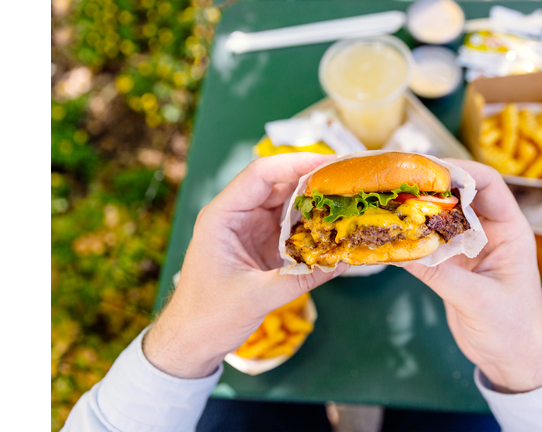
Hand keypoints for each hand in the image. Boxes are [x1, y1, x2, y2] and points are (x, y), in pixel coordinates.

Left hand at [143, 153, 346, 377]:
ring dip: (316, 201)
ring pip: (288, 202)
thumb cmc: (208, 317)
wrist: (191, 341)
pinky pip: (291, 225)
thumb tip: (342, 262)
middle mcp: (236, 215)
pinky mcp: (262, 244)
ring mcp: (250, 228)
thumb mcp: (255, 297)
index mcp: (222, 216)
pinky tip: (336, 227)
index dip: (296, 163)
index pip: (261, 174)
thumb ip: (300, 278)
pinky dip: (312, 224)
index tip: (330, 163)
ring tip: (349, 198)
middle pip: (279, 183)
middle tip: (350, 178)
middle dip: (314, 178)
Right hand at [405, 159, 541, 392]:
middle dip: (431, 186)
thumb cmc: (514, 330)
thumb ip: (441, 275)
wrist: (515, 362)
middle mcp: (491, 233)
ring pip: (442, 217)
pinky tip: (390, 234)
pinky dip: (412, 237)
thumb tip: (400, 252)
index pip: (489, 184)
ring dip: (418, 210)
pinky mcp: (454, 266)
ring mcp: (471, 249)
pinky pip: (431, 243)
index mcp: (511, 231)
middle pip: (460, 195)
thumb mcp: (479, 301)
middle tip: (397, 181)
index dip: (460, 171)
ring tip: (387, 201)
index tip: (428, 169)